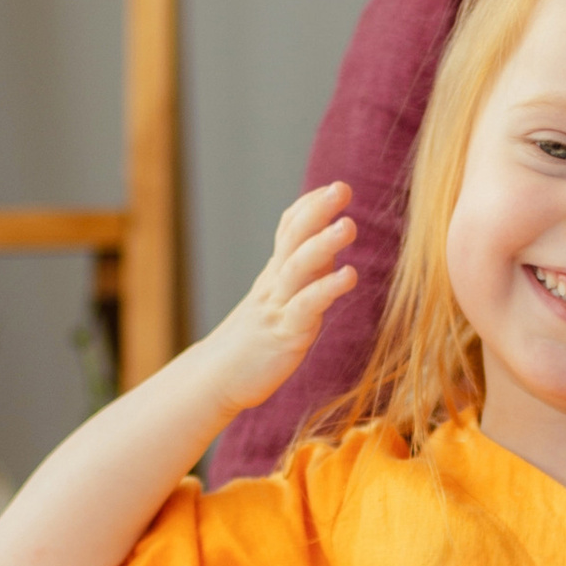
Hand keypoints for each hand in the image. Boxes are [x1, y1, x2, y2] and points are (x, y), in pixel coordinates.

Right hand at [194, 180, 359, 418]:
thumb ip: (302, 278)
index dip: (309, 206)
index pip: (289, 229)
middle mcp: (275, 283)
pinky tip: (349, 275)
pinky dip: (327, 289)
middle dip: (317, 210)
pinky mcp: (284, 333)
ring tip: (349, 225)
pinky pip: (306, 307)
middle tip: (341, 188)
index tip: (332, 187)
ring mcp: (278, 306)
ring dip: (324, 244)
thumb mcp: (277, 303)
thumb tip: (330, 257)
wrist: (216, 378)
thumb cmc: (252, 343)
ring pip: (299, 267)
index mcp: (275, 274)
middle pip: (294, 238)